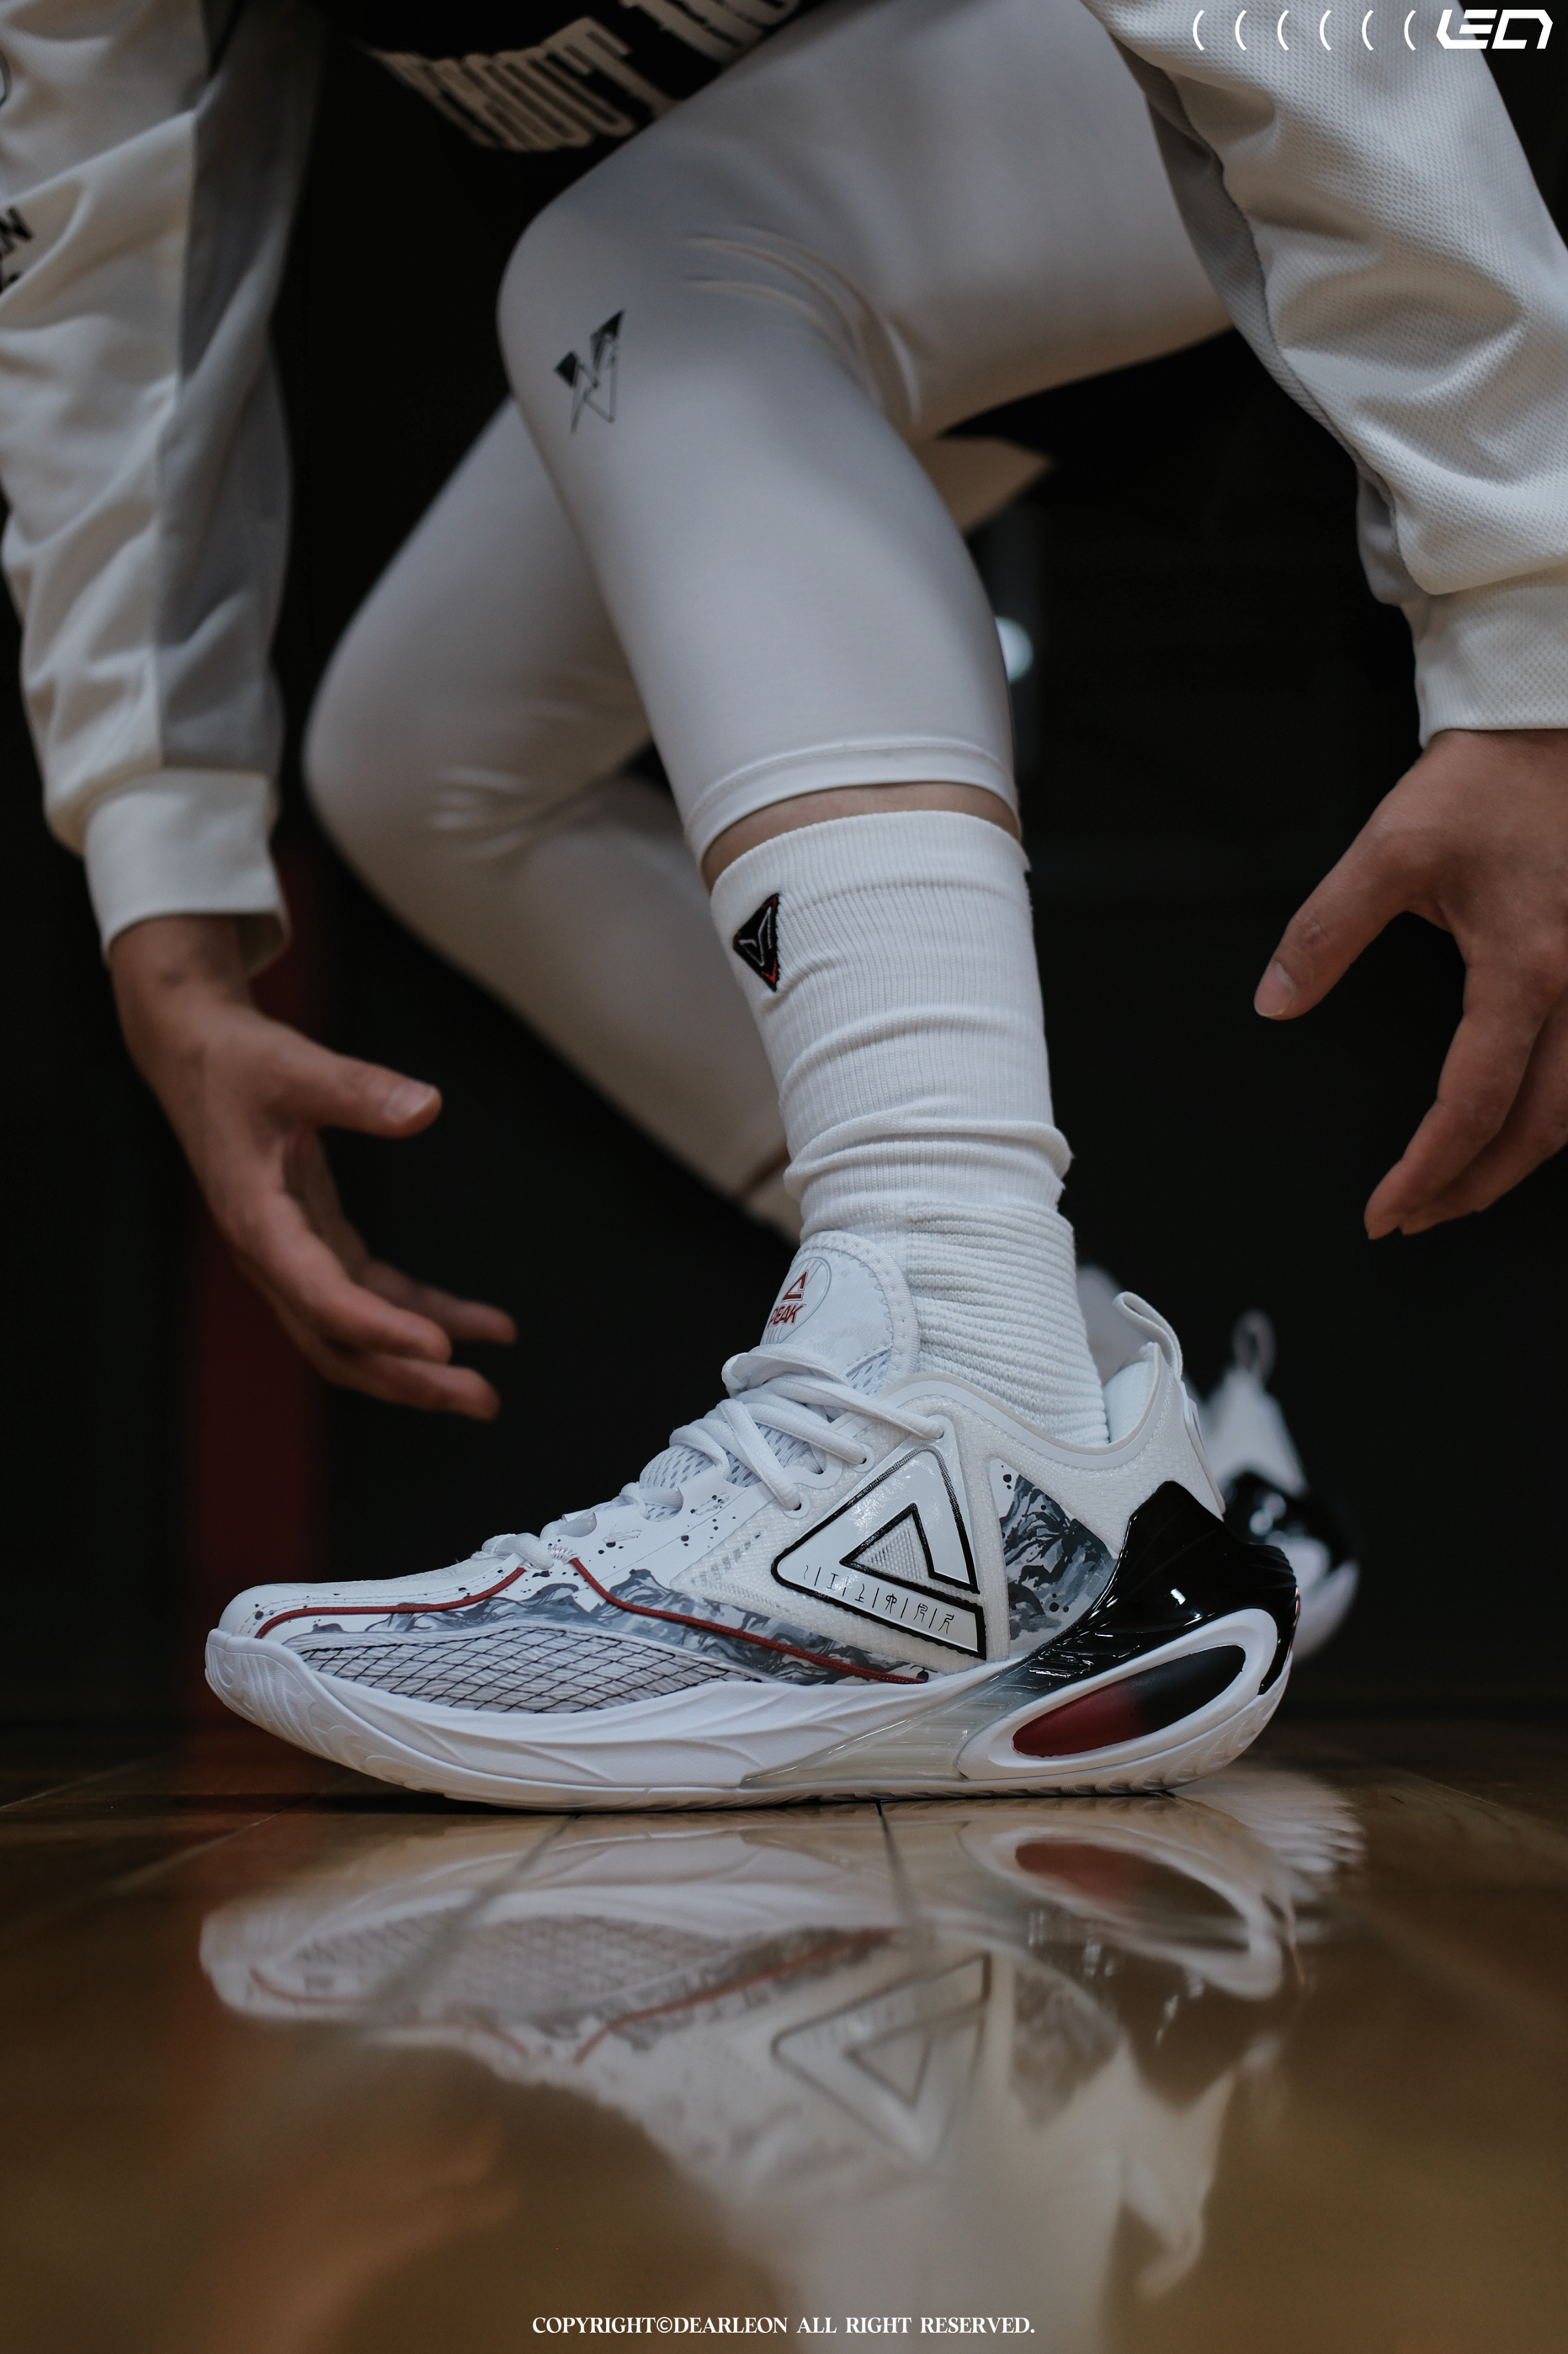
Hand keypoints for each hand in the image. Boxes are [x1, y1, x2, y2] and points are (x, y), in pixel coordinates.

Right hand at [111, 915, 514, 1414]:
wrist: (196, 1055)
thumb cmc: (237, 1063)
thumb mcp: (295, 1066)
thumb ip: (360, 1089)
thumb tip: (428, 1107)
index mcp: (260, 1223)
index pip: (323, 1299)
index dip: (382, 1329)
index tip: (442, 1347)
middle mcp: (273, 1257)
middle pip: (339, 1346)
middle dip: (409, 1380)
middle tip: (482, 1401)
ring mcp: (293, 1257)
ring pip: (355, 1336)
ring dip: (418, 1366)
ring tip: (484, 1386)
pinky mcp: (314, 1243)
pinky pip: (370, 1296)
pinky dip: (420, 1313)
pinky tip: (475, 1323)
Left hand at [1255, 728, 1567, 1236]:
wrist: (1551, 720)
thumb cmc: (1486, 778)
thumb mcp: (1389, 849)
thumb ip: (1326, 931)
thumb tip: (1276, 1000)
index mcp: (1523, 965)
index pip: (1472, 1102)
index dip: (1426, 1169)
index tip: (1387, 1207)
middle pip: (1541, 1127)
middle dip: (1477, 1186)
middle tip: (1422, 1216)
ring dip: (1526, 1156)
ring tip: (1469, 1186)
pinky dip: (1563, 1108)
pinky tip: (1534, 1122)